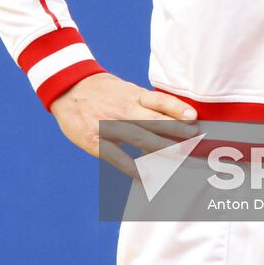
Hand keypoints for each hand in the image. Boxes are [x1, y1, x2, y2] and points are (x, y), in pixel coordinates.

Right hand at [50, 72, 198, 176]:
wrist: (68, 87)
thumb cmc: (103, 91)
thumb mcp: (126, 90)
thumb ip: (145, 104)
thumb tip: (172, 117)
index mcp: (133, 95)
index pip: (159, 101)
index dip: (177, 108)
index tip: (194, 117)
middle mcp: (124, 109)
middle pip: (154, 121)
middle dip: (176, 132)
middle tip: (195, 142)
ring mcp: (110, 125)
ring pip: (140, 138)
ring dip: (161, 148)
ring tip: (179, 157)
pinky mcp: (95, 141)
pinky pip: (116, 156)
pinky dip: (132, 167)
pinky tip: (146, 177)